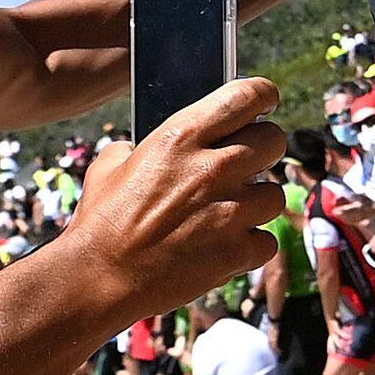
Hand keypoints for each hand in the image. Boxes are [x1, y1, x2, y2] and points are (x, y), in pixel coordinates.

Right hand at [72, 78, 287, 317]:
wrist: (99, 278)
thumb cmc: (102, 222)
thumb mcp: (111, 165)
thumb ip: (137, 147)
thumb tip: (140, 146)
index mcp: (181, 136)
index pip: (247, 96)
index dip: (262, 95)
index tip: (265, 101)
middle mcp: (212, 168)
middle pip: (275, 140)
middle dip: (264, 149)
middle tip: (247, 163)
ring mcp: (230, 211)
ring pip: (275, 194)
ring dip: (257, 202)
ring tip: (229, 213)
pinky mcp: (237, 251)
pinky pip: (267, 240)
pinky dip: (251, 246)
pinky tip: (225, 246)